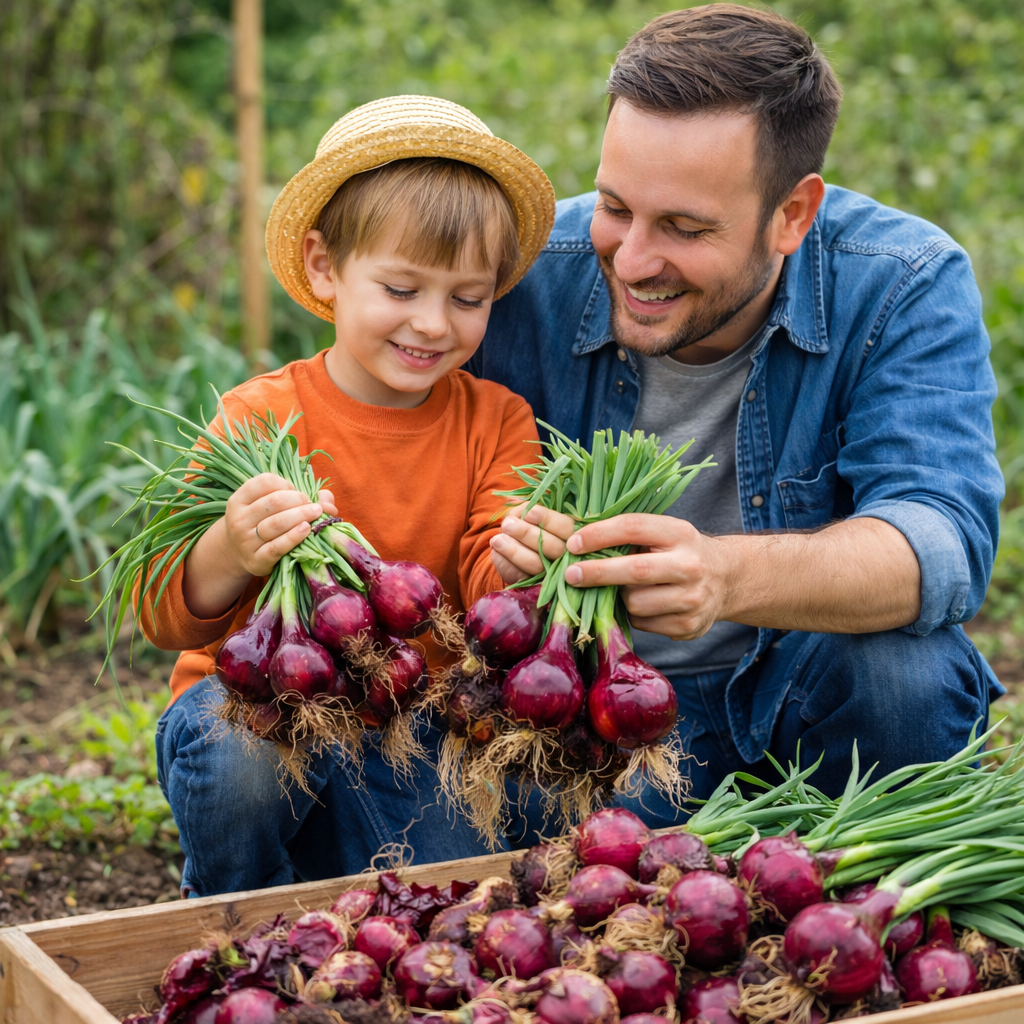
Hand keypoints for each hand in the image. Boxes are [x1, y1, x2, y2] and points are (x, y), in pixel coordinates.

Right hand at [223, 473, 337, 577]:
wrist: (238, 554)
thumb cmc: (260, 524)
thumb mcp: (268, 507)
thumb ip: (297, 496)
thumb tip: (326, 498)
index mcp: (239, 500)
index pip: (264, 482)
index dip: (286, 484)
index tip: (297, 491)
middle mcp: (239, 519)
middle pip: (273, 502)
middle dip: (299, 500)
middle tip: (314, 505)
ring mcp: (246, 541)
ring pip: (275, 523)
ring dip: (300, 516)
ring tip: (316, 513)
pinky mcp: (256, 560)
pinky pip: (277, 547)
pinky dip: (294, 537)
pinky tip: (307, 530)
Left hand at [489, 503, 576, 583]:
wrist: (522, 551)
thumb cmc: (532, 526)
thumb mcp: (533, 513)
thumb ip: (528, 509)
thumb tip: (517, 506)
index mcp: (571, 534)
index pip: (565, 527)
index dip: (548, 520)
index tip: (529, 512)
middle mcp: (567, 556)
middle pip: (553, 548)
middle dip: (527, 534)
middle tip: (507, 524)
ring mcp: (553, 574)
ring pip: (537, 566)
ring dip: (514, 551)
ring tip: (496, 539)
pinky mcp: (535, 587)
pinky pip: (521, 578)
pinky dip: (506, 565)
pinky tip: (495, 553)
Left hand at [563, 513, 728, 639]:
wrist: (727, 578)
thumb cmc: (679, 551)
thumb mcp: (664, 533)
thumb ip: (628, 536)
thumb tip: (577, 543)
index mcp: (680, 533)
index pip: (633, 528)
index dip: (599, 535)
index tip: (573, 543)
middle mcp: (690, 565)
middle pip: (635, 570)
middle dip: (597, 573)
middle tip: (571, 574)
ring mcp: (692, 598)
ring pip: (635, 603)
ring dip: (619, 597)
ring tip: (623, 588)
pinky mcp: (688, 625)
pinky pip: (643, 623)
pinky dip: (634, 614)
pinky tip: (642, 603)